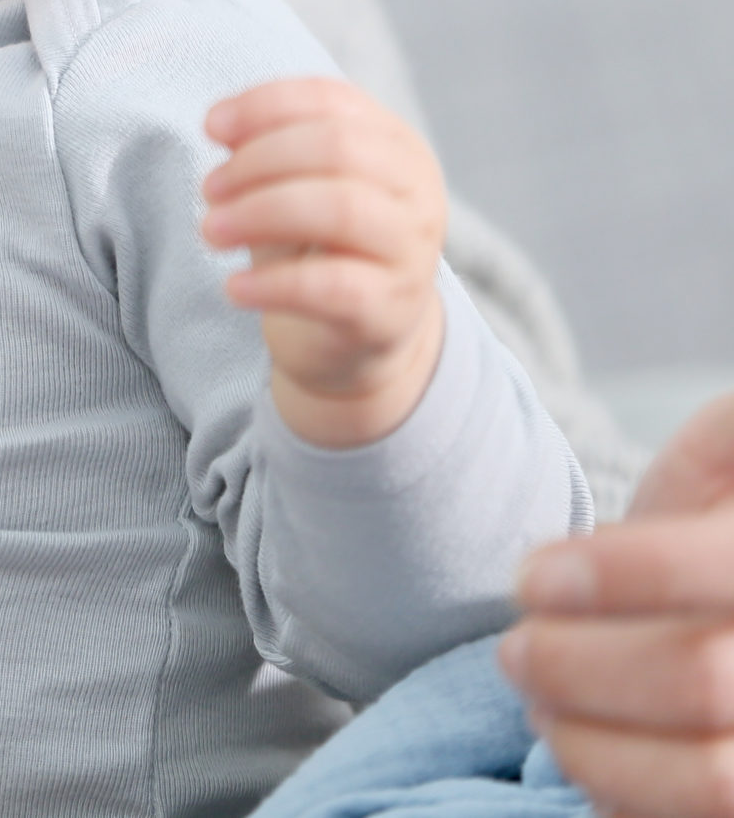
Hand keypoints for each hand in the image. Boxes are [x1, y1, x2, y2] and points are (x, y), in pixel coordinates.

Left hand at [201, 77, 447, 447]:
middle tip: (209, 189)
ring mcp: (412, 251)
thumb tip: (221, 123)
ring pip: (339, 209)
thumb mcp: (289, 186)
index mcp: (395, 144)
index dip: (264, 106)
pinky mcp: (391, 309)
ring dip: (258, 213)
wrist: (350, 339)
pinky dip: (271, 284)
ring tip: (210, 231)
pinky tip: (234, 288)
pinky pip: (331, 287)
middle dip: (258, 162)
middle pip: (337, 147)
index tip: (210, 127)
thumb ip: (264, 148)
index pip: (331, 100)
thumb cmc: (315, 246)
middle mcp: (417, 191)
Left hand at [501, 393, 733, 817]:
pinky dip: (622, 799)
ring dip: (591, 746)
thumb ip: (718, 443)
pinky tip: (583, 754)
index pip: (717, 571)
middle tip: (513, 653)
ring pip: (711, 776)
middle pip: (700, 678)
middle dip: (576, 666)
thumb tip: (705, 446)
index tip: (531, 576)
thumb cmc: (722, 525)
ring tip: (539, 707)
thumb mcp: (724, 455)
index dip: (618, 575)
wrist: (724, 595)